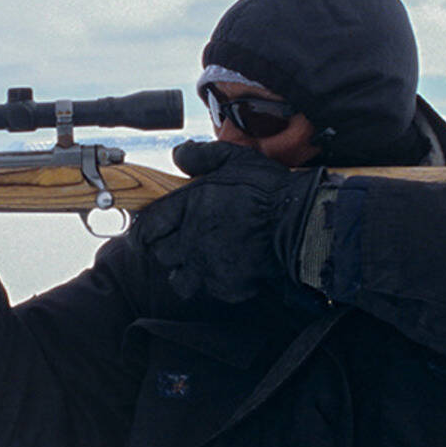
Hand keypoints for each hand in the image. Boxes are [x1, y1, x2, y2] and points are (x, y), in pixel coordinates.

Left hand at [131, 141, 323, 302]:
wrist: (299, 222)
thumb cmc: (268, 190)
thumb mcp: (234, 159)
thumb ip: (202, 156)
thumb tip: (179, 155)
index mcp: (188, 207)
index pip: (147, 227)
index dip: (146, 230)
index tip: (151, 230)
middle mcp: (192, 239)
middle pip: (160, 254)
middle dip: (168, 248)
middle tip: (184, 240)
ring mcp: (208, 266)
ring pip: (179, 279)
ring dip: (186, 270)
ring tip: (200, 260)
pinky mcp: (227, 286)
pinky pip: (209, 291)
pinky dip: (214, 282)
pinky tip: (228, 268)